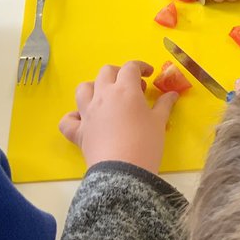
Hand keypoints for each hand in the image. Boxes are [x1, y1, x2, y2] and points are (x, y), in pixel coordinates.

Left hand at [58, 61, 178, 172]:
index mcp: (125, 90)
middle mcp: (103, 95)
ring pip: (83, 89)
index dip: (141, 67)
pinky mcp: (78, 132)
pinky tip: (83, 120)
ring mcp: (87, 113)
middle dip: (119, 73)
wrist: (123, 173)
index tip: (149, 75)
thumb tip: (172, 94)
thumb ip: (164, 105)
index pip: (131, 67)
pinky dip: (74, 117)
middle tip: (132, 87)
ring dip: (94, 87)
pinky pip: (68, 120)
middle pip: (106, 72)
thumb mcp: (159, 123)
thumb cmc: (145, 143)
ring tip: (105, 97)